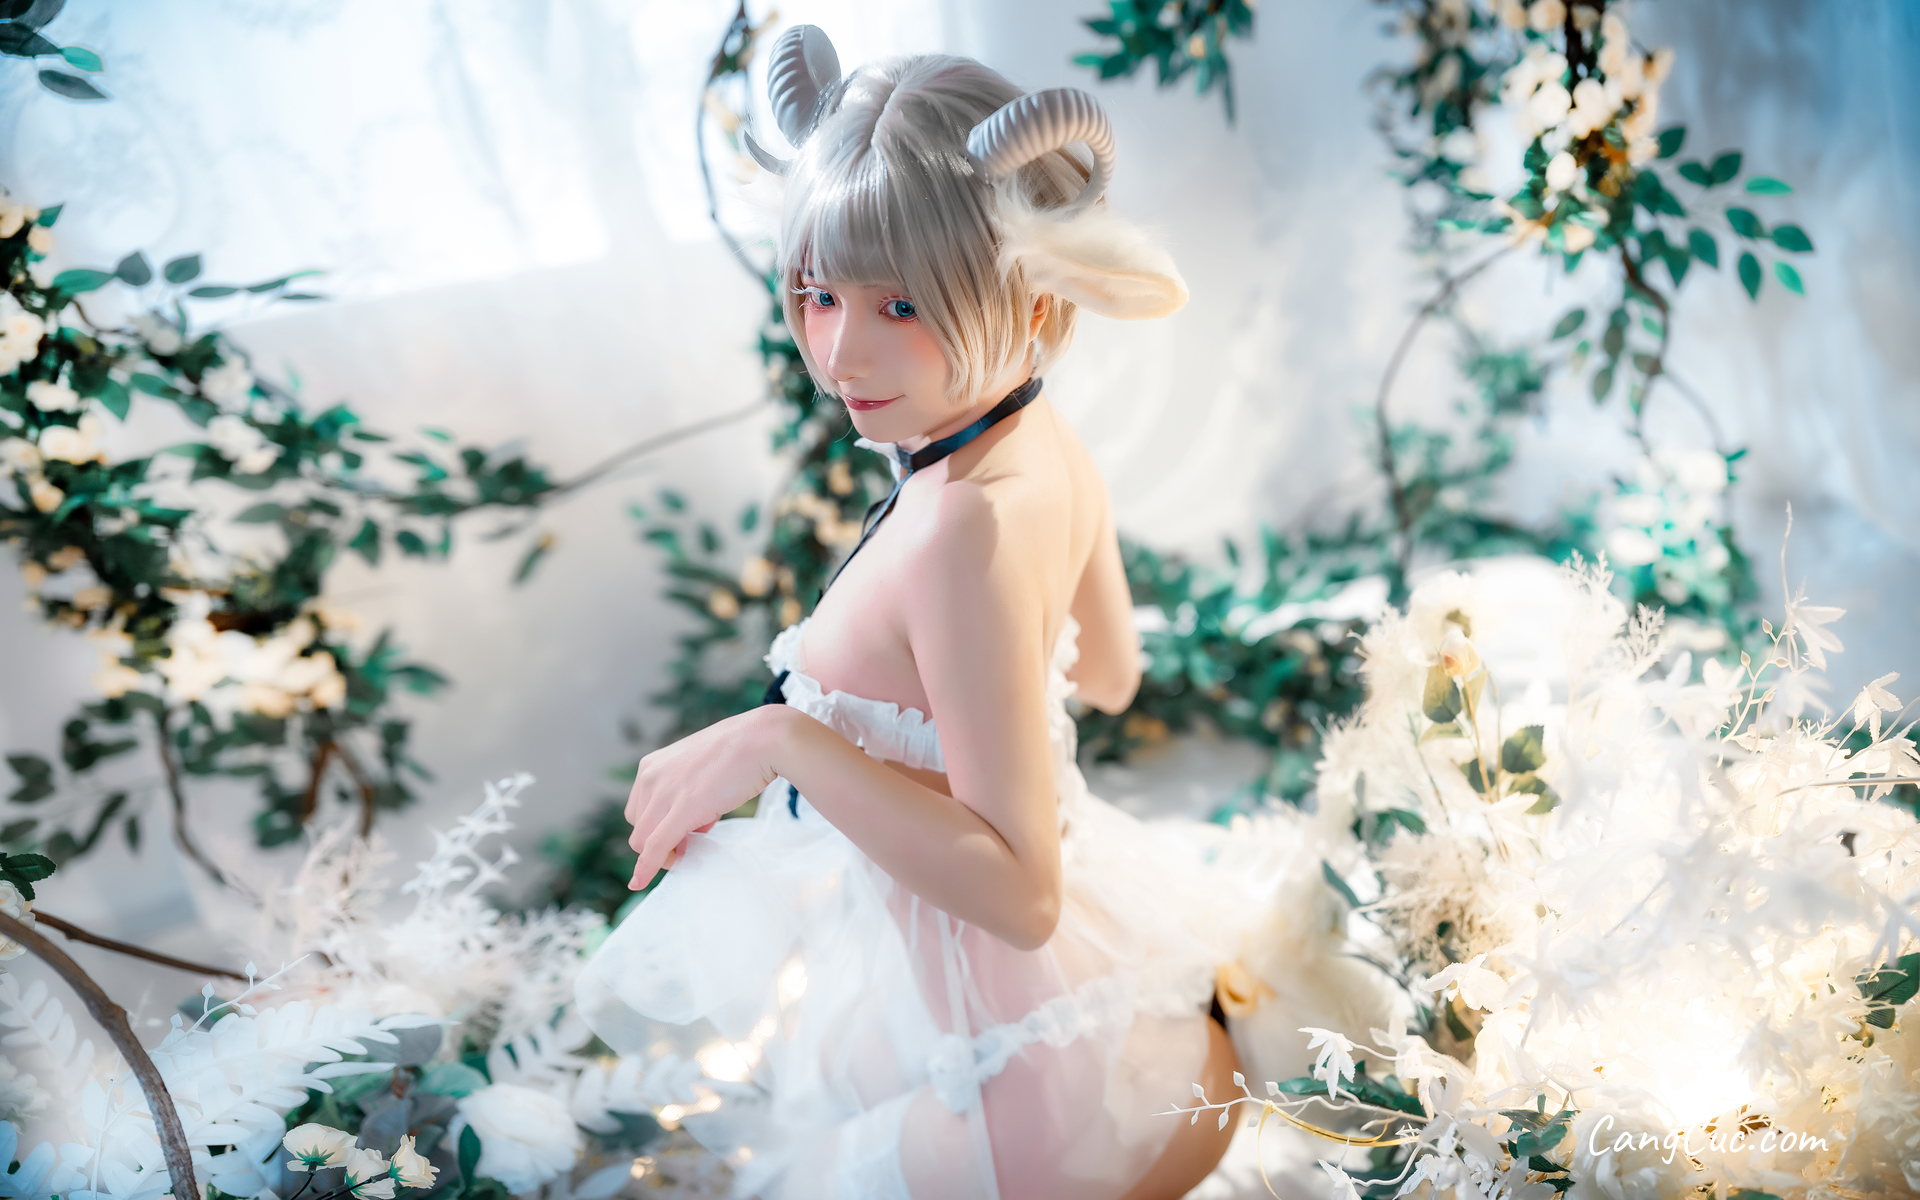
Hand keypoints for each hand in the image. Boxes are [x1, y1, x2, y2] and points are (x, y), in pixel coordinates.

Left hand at [626, 705, 788, 888]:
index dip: (659, 827)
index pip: (639, 811)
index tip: (685, 831)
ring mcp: (663, 793)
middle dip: (662, 840)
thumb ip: (687, 794)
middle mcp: (650, 777)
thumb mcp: (700, 771)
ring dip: (665, 852)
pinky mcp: (682, 810)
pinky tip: (639, 883)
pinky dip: (646, 868)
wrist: (763, 739)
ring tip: (701, 837)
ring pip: (643, 841)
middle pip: (638, 827)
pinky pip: (654, 847)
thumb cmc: (739, 753)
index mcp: (651, 766)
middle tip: (695, 837)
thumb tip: (691, 825)